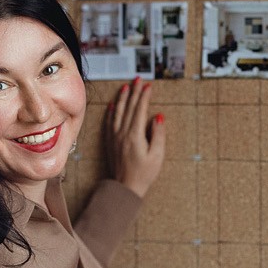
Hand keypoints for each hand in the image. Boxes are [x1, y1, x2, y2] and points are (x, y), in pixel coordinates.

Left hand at [105, 77, 165, 197]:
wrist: (124, 188)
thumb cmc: (144, 174)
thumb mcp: (157, 155)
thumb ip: (158, 134)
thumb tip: (158, 116)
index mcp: (135, 135)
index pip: (139, 110)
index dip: (144, 96)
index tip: (148, 86)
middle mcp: (122, 133)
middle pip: (128, 107)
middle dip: (134, 92)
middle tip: (138, 79)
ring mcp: (114, 137)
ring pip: (117, 112)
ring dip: (121, 98)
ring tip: (125, 87)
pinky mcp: (110, 142)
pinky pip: (109, 122)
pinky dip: (111, 112)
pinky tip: (112, 105)